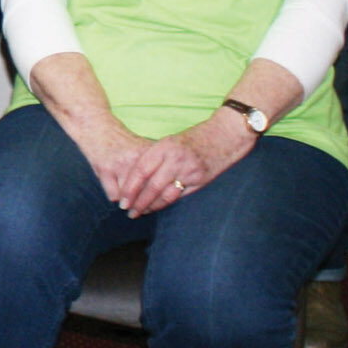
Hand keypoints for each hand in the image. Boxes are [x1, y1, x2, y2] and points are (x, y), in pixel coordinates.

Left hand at [117, 112, 255, 216]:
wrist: (226, 135)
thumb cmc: (194, 137)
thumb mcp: (170, 141)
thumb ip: (155, 157)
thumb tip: (136, 177)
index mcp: (164, 148)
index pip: (141, 171)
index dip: (130, 187)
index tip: (122, 199)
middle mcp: (176, 160)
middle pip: (152, 186)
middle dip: (138, 202)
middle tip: (128, 211)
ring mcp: (189, 172)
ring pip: (166, 195)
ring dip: (151, 206)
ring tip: (140, 212)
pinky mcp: (200, 181)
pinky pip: (179, 196)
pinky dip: (166, 203)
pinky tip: (158, 208)